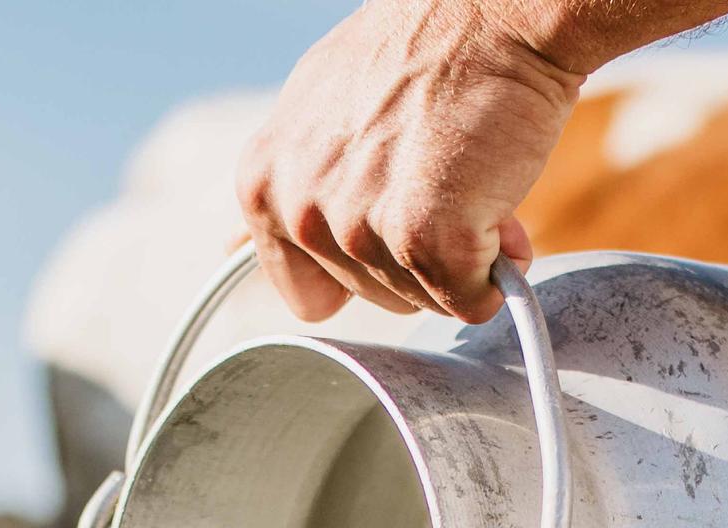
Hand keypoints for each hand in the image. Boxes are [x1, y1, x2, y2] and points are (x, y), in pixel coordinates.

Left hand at [236, 1, 582, 323]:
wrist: (492, 14)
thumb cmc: (422, 56)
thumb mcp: (319, 112)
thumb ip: (288, 186)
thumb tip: (232, 249)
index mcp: (263, 184)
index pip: (306, 290)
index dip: (362, 266)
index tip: (388, 222)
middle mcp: (300, 210)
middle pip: (373, 296)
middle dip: (417, 255)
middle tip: (441, 178)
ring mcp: (358, 228)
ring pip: (423, 297)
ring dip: (460, 257)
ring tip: (468, 180)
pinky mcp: (424, 238)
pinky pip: (470, 299)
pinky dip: (494, 270)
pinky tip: (495, 211)